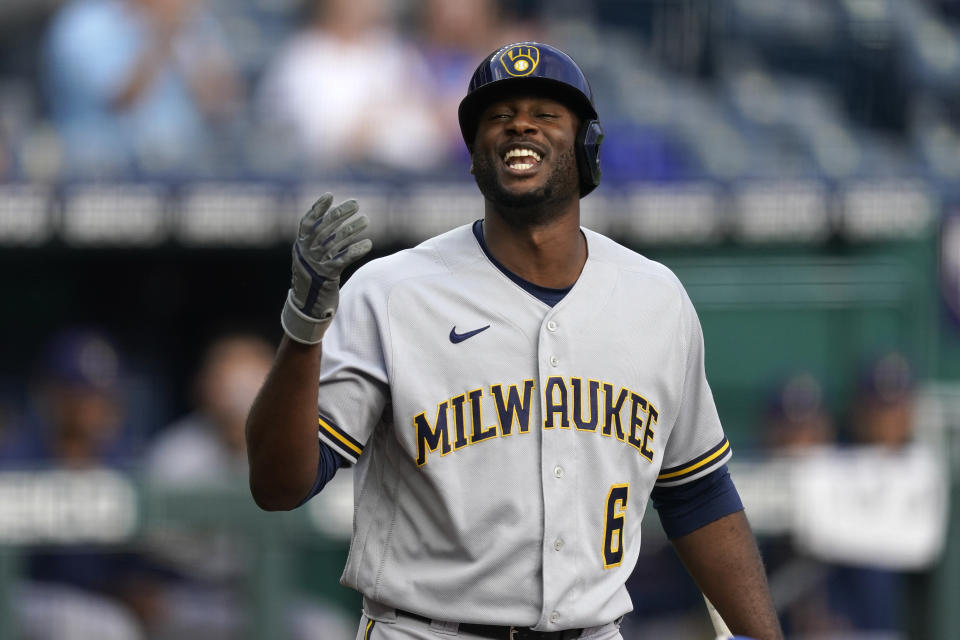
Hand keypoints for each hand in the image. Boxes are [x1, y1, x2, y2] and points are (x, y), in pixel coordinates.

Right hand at [280, 194, 371, 343]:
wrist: (308, 307)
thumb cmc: (313, 279)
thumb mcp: (311, 258)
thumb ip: (320, 241)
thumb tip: (337, 219)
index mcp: (300, 246)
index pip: (307, 222)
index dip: (317, 208)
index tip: (329, 195)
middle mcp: (306, 253)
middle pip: (325, 228)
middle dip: (341, 214)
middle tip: (356, 204)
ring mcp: (315, 264)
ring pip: (336, 241)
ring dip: (353, 228)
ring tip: (366, 220)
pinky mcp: (327, 276)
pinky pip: (343, 259)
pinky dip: (356, 250)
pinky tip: (368, 243)